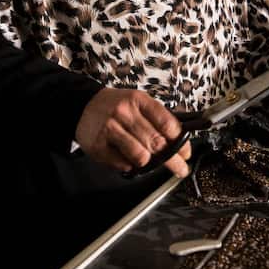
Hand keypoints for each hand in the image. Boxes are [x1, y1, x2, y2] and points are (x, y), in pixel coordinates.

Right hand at [75, 88, 191, 176]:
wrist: (83, 105)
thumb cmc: (115, 106)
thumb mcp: (138, 102)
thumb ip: (158, 117)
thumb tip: (181, 137)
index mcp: (138, 100)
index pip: (166, 123)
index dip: (180, 142)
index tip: (185, 152)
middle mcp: (124, 113)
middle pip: (156, 142)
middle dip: (172, 160)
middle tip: (180, 168)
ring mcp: (110, 129)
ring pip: (141, 155)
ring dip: (148, 163)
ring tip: (148, 161)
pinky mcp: (98, 145)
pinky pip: (122, 164)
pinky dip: (129, 166)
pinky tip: (128, 159)